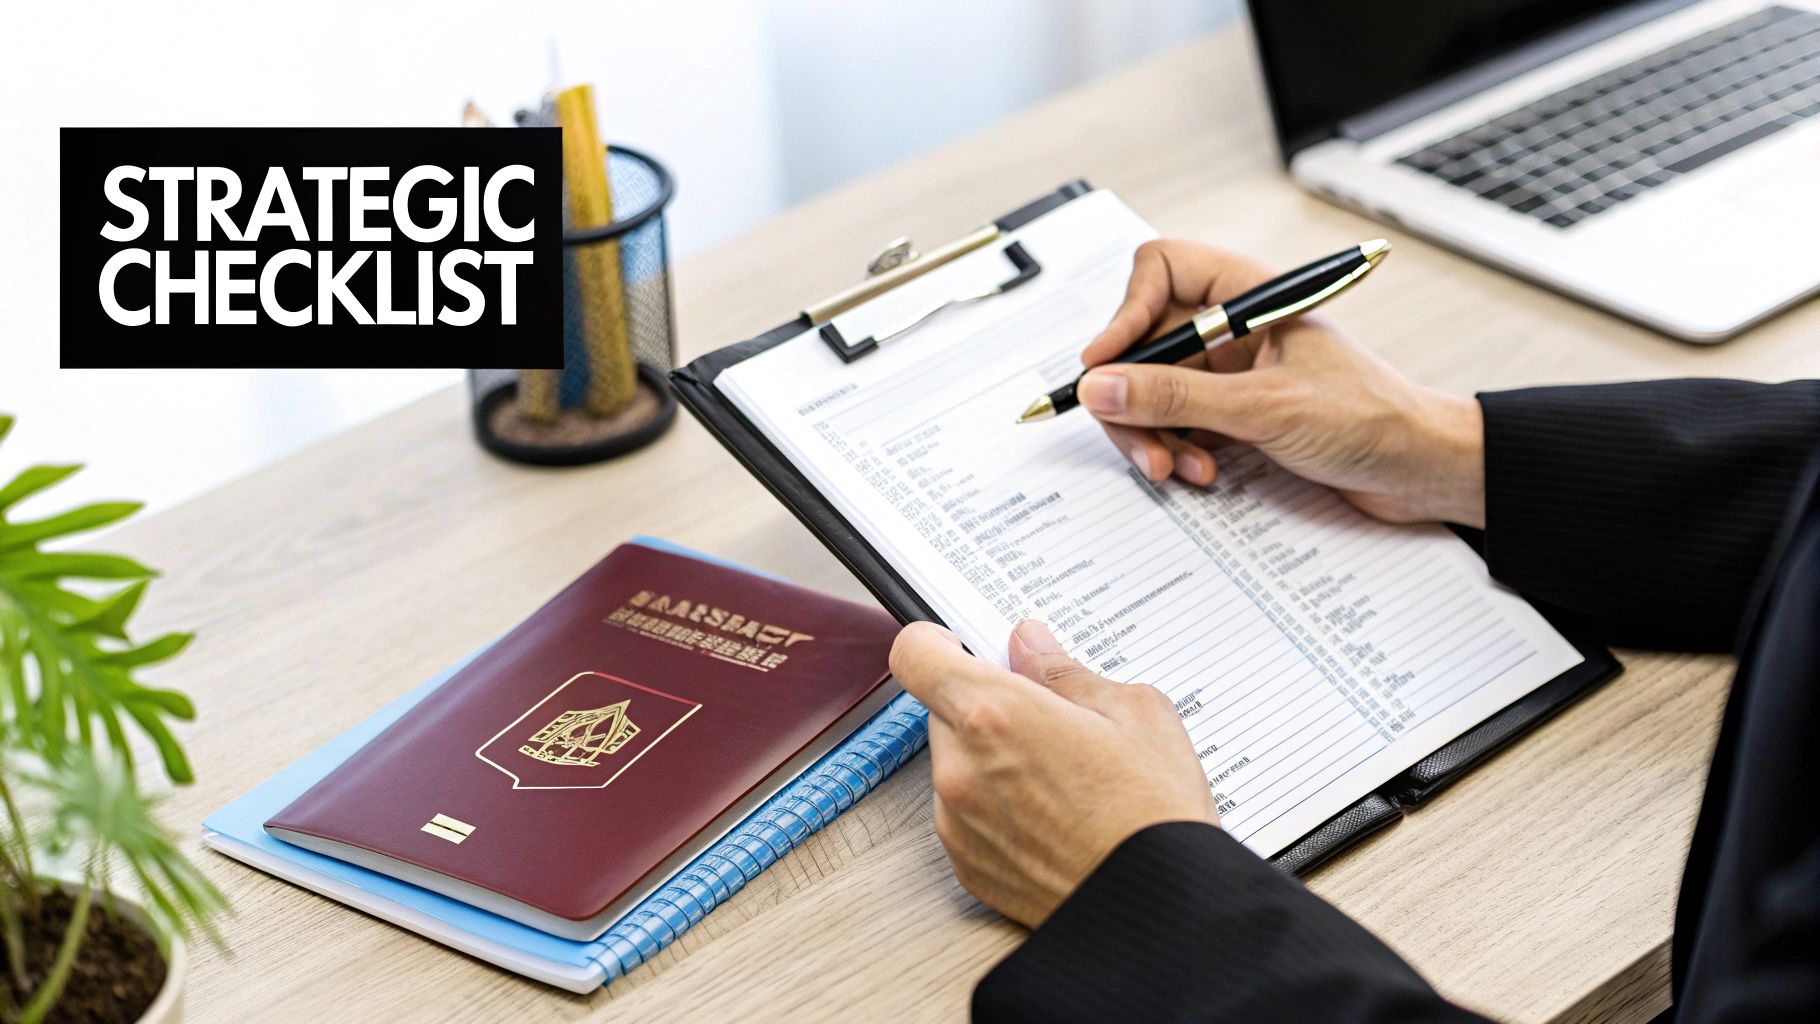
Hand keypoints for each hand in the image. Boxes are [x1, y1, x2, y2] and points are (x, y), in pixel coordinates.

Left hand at [889, 619, 1216, 927]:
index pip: (916, 653)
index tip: (961, 644)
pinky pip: (965, 814)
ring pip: (955, 763)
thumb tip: (1031, 647)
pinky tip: (1054, 816)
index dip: (937, 641)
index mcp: (995, 715)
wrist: (1162, 912)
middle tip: (1047, 719)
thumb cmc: (1154, 817)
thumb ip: (1064, 671)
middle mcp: (961, 769)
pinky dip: (995, 807)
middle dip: (987, 706)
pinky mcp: (967, 866)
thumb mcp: (1134, 712)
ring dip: (990, 759)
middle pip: (944, 710)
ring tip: (1063, 778)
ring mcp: (958, 822)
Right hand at [1078, 240, 1485, 526]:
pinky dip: (1177, 451)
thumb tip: (1105, 386)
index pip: (1159, 273)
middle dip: (1135, 396)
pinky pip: (1177, 425)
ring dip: (1154, 433)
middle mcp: (1232, 328)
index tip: (1106, 367)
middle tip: (1139, 439)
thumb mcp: (1264, 407)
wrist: (1419, 471)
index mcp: (1247, 296)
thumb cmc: (1372, 418)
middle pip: (1144, 343)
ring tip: (1178, 467)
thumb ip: (1177, 397)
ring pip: (1153, 390)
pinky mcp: (1233, 414)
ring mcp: (1230, 372)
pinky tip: (1201, 472)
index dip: (1125, 315)